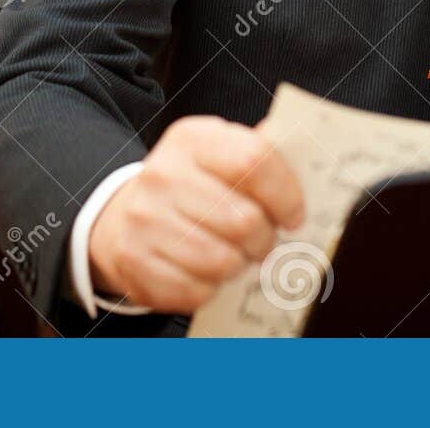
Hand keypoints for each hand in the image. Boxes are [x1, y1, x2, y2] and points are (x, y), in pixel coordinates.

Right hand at [89, 116, 305, 313]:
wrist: (124, 216)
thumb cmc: (190, 186)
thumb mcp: (218, 153)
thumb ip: (258, 151)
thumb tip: (305, 149)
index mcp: (192, 139)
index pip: (254, 160)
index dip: (286, 194)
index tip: (294, 215)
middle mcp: (163, 174)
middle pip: (244, 220)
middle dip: (264, 239)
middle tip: (260, 241)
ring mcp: (145, 218)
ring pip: (222, 260)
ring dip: (237, 265)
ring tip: (231, 254)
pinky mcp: (135, 261)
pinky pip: (196, 290)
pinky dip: (210, 288)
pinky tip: (203, 271)